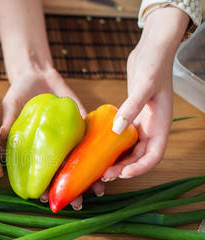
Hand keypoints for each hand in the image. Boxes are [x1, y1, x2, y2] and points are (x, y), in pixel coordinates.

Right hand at [0, 66, 98, 208]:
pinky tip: (107, 163)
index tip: (45, 197)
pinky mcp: (82, 122)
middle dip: (70, 189)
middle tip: (76, 204)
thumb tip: (0, 137)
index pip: (41, 171)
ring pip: (81, 160)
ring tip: (97, 192)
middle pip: (64, 171)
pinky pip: (93, 138)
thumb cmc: (19, 91)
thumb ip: (8, 122)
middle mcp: (54, 145)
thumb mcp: (10, 105)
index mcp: (35, 148)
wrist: (37, 72)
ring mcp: (69, 135)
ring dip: (89, 177)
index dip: (43, 185)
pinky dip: (101, 151)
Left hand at [102, 7, 188, 180]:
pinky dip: (111, 144)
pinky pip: (120, 136)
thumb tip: (118, 130)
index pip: (154, 155)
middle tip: (104, 175)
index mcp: (160, 124)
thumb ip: (132, 106)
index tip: (122, 174)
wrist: (152, 48)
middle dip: (124, 168)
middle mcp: (151, 126)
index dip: (140, 168)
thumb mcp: (144, 84)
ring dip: (117, 159)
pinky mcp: (130, 115)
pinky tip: (96, 148)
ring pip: (129, 149)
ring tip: (99, 167)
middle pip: (139, 156)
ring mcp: (140, 122)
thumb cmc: (154, 64)